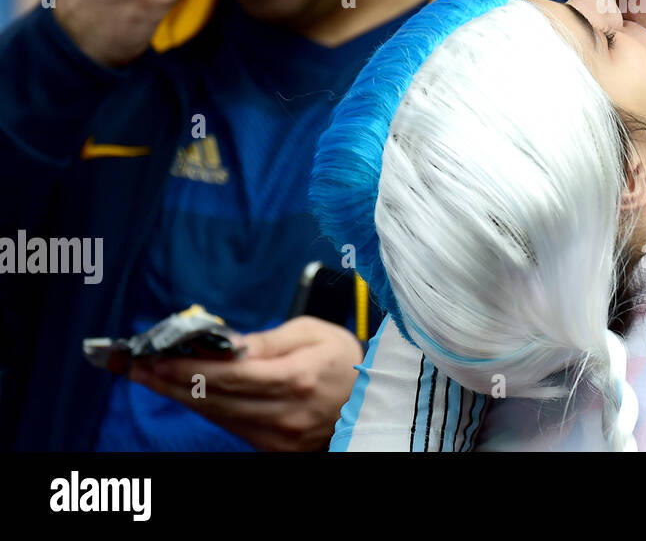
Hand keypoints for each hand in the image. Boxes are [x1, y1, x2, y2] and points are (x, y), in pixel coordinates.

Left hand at [129, 316, 364, 451]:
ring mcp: (279, 436)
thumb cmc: (345, 358)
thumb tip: (226, 343)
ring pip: (217, 416)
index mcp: (297, 378)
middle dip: (169, 380)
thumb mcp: (314, 332)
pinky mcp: (276, 449)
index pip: (226, 375)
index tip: (153, 355)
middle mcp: (285, 413)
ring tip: (150, 376)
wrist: (375, 398)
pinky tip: (187, 393)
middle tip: (134, 365)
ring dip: (180, 396)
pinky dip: (207, 408)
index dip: (185, 366)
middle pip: (213, 399)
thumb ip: (267, 339)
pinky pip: (231, 427)